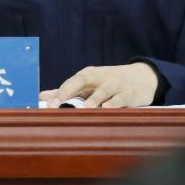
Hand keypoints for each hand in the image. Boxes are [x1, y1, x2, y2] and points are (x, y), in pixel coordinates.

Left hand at [39, 62, 158, 107]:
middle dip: (69, 91)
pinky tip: (107, 109)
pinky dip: (114, 103)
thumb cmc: (109, 83)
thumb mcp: (89, 84)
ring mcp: (115, 85)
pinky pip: (121, 98)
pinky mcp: (128, 94)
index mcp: (88, 75)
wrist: (142, 77)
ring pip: (103, 90)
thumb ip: (67, 91)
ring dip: (94, 99)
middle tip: (57, 104)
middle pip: (83, 80)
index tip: (48, 105)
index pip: (71, 82)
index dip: (59, 93)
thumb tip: (42, 97)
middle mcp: (100, 78)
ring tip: (85, 107)